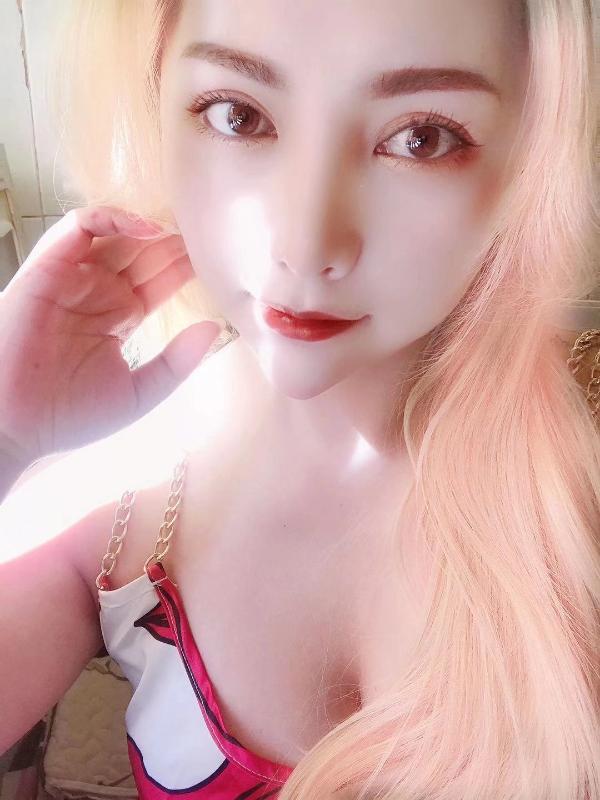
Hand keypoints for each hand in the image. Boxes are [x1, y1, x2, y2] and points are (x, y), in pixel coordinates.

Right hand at [0, 205, 221, 464]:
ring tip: (184, 232)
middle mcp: (97, 292)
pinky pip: (78, 227)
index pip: (159, 281)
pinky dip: (112, 219)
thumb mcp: (139, 393)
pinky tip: (147, 232)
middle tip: (209, 234)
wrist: (11, 426)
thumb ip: (177, 362)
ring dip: (150, 229)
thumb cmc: (69, 416)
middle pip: (143, 254)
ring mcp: (73, 277)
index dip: (186, 268)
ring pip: (116, 235)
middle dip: (175, 244)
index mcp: (119, 317)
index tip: (218, 261)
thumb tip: (215, 327)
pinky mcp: (47, 267)